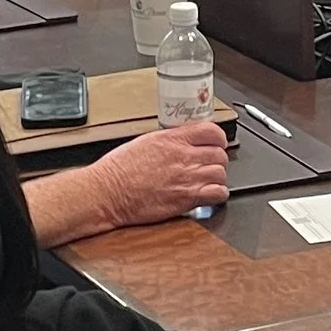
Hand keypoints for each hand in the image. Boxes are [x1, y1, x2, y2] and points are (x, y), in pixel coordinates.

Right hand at [92, 123, 231, 227]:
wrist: (108, 191)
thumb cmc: (118, 170)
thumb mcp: (145, 142)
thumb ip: (169, 142)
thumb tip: (181, 143)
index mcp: (172, 139)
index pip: (211, 131)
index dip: (218, 139)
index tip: (216, 144)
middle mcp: (183, 156)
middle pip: (220, 154)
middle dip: (217, 160)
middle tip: (209, 166)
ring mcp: (187, 178)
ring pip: (221, 174)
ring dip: (217, 178)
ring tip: (207, 182)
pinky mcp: (186, 198)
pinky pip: (218, 194)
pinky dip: (217, 195)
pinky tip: (208, 195)